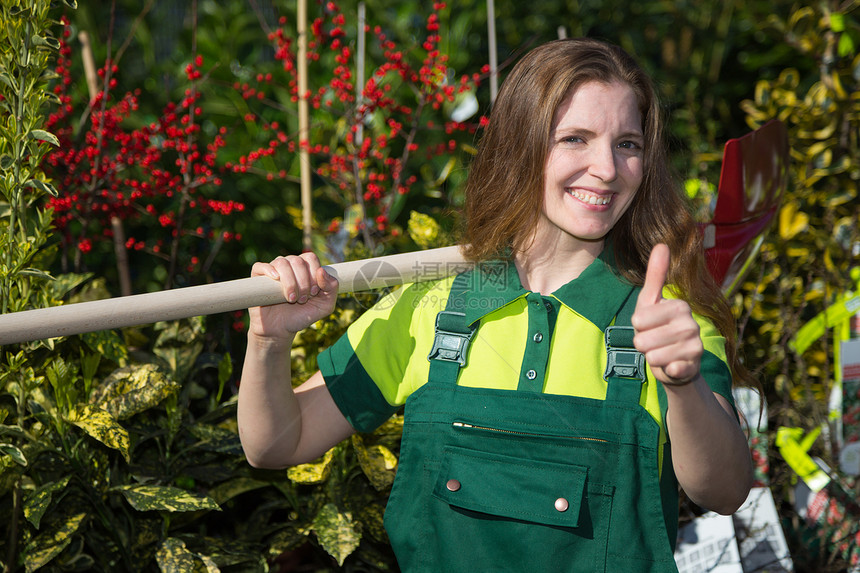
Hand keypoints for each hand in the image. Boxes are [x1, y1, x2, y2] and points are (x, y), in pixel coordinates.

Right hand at [248, 252, 338, 340]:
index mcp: (305, 268)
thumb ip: (332, 288)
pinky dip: (268, 270)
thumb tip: (321, 271)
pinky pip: (260, 266)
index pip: (310, 258)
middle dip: (303, 282)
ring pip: (282, 263)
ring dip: (290, 282)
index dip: (314, 273)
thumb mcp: (325, 306)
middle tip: (303, 299)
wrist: (281, 330)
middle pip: (297, 260)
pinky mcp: (257, 279)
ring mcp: (272, 271)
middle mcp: (289, 265)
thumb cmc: (302, 315)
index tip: (314, 293)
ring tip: (291, 299)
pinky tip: (276, 279)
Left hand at [631, 244, 701, 385]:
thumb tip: (662, 244)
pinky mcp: (693, 367)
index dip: (637, 326)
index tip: (648, 326)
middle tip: (653, 342)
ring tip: (660, 353)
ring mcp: (695, 346)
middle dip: (642, 344)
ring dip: (651, 357)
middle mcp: (691, 324)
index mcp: (680, 306)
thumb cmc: (658, 328)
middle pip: (643, 339)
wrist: (673, 363)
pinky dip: (667, 370)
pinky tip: (672, 366)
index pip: (639, 319)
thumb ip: (656, 274)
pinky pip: (671, 369)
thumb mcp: (651, 301)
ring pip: (653, 355)